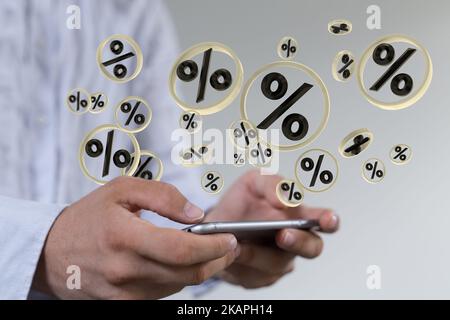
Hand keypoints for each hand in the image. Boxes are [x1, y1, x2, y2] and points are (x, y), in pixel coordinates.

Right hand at [32, 177, 238, 298]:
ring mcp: (125, 293)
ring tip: (208, 251)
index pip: (182, 250)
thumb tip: (196, 215)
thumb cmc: (88, 218)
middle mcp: (125, 270)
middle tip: (229, 246)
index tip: (229, 239)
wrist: (51, 253)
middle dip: (218, 260)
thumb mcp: (121, 190)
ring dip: (201, 269)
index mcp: (124, 237)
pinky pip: (164, 294)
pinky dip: (180, 278)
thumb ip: (163, 196)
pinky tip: (182, 263)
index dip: (213, 247)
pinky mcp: (124, 305)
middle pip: (188, 274)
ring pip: (180, 285)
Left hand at [207, 170, 338, 288]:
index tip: (328, 219)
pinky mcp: (260, 278)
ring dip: (257, 254)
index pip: (323, 220)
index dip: (329, 220)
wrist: (216, 226)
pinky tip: (232, 255)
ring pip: (277, 265)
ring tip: (239, 245)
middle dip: (298, 242)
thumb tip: (286, 199)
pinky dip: (241, 266)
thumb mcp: (253, 182)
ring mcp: (279, 262)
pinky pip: (255, 277)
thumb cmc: (241, 203)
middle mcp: (295, 241)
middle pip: (312, 248)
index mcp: (298, 216)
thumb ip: (272, 184)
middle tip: (283, 235)